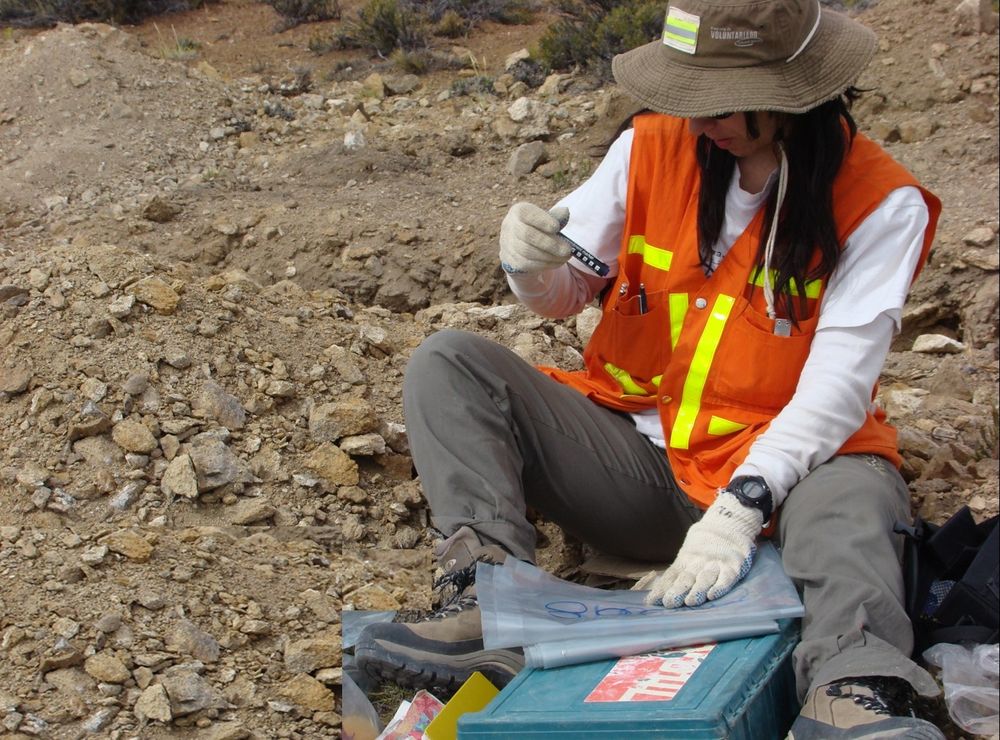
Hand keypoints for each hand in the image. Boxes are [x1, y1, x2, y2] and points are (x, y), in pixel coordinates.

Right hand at [499, 202, 571, 274]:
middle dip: (549, 243)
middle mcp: (509, 226)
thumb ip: (555, 216)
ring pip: (528, 252)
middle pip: (527, 235)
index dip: (542, 220)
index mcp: (518, 211)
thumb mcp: (546, 219)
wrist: (521, 247)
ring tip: (565, 256)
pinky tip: (557, 262)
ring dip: (550, 256)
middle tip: (567, 249)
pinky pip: (527, 264)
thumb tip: (565, 212)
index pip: (526, 213)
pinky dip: (545, 264)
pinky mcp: (510, 260)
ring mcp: (507, 244)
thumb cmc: (538, 228)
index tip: (557, 227)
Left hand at [634, 492, 762, 607]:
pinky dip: (720, 587)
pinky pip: (727, 577)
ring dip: (698, 590)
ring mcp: (716, 563)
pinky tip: (713, 595)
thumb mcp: (689, 551)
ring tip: (690, 602)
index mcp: (686, 558)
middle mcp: (699, 561)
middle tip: (669, 603)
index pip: (672, 574)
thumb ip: (678, 568)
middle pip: (687, 578)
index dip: (662, 587)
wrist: (728, 522)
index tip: (652, 601)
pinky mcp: (733, 566)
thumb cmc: (705, 543)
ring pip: (705, 578)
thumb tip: (658, 588)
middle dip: (677, 591)